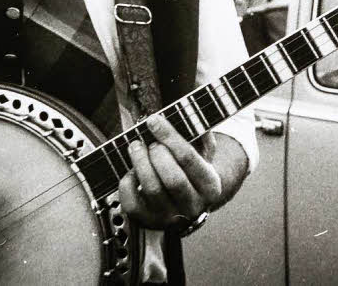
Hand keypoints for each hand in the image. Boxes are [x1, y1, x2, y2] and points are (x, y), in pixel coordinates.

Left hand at [118, 114, 222, 229]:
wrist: (188, 205)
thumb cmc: (193, 172)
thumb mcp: (204, 154)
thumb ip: (201, 135)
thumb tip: (191, 116)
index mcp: (210, 186)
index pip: (188, 158)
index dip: (169, 136)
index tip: (153, 120)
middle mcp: (193, 206)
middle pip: (173, 178)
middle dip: (156, 154)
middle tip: (149, 142)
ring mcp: (170, 217)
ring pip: (152, 189)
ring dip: (140, 162)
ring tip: (135, 147)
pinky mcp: (148, 222)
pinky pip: (132, 203)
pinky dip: (127, 183)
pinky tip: (131, 171)